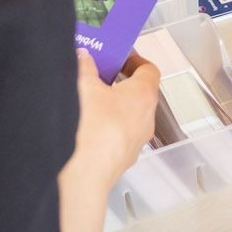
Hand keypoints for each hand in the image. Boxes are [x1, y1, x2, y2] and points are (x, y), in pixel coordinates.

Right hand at [58, 51, 159, 231]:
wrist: (82, 176)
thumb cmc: (90, 130)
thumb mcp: (82, 86)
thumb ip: (84, 66)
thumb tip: (84, 57)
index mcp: (144, 96)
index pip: (149, 70)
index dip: (135, 60)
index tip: (120, 56)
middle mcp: (146, 121)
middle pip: (138, 94)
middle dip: (118, 82)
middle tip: (98, 74)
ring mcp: (135, 143)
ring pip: (127, 118)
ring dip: (110, 107)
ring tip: (86, 99)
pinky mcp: (120, 160)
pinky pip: (115, 137)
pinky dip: (104, 128)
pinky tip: (82, 125)